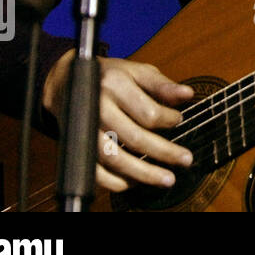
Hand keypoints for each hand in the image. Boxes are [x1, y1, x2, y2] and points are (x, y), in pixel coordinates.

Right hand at [42, 49, 194, 191]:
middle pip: (134, 138)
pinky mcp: (76, 147)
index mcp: (115, 85)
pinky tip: (135, 182)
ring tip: (166, 178)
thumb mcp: (137, 72)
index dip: (169, 119)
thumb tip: (187, 94)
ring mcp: (84, 131)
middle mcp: (97, 108)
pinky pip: (95, 172)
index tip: (179, 120)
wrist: (66, 83)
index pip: (148, 111)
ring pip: (115, 159)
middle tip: (186, 160)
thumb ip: (162, 85)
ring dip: (143, 173)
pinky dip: (116, 181)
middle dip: (164, 152)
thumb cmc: (110, 77)